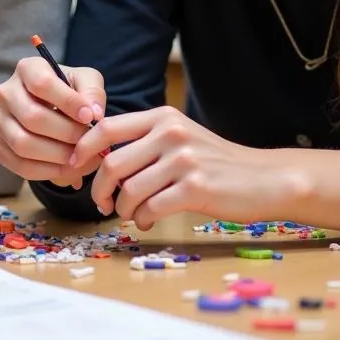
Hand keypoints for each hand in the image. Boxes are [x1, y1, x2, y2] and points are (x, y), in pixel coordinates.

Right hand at [0, 56, 104, 187]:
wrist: (55, 110)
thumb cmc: (71, 91)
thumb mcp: (86, 81)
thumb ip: (93, 92)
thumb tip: (93, 114)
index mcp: (27, 69)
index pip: (42, 83)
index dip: (68, 102)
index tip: (90, 117)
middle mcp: (6, 93)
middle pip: (32, 117)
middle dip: (67, 133)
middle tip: (90, 142)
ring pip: (24, 144)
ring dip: (58, 155)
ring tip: (82, 157)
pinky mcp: (0, 147)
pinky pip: (21, 166)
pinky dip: (49, 172)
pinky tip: (70, 169)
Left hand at [71, 107, 295, 229]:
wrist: (264, 179)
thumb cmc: (216, 163)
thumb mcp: (180, 138)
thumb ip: (144, 142)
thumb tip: (99, 161)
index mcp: (162, 117)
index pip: (106, 128)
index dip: (83, 149)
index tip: (74, 167)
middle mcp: (170, 133)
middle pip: (112, 163)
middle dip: (99, 189)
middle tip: (102, 204)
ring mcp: (184, 160)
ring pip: (130, 190)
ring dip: (122, 209)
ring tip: (130, 215)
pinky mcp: (195, 188)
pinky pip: (151, 208)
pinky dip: (142, 219)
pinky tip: (146, 221)